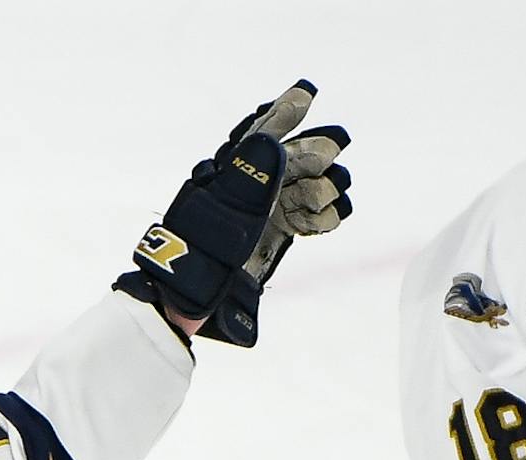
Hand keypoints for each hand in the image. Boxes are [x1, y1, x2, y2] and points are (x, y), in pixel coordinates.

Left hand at [118, 80, 352, 347]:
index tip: (306, 92)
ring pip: (306, 188)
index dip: (283, 113)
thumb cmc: (200, 252)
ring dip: (320, 189)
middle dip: (312, 153)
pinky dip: (321, 218)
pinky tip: (321, 219)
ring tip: (323, 196)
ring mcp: (265, 212)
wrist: (191, 300)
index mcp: (233, 174)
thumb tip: (275, 143)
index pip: (261, 136)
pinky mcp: (275, 237)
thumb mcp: (223, 211)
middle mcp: (251, 189)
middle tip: (334, 147)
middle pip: (292, 160)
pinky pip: (309, 218)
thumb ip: (251, 178)